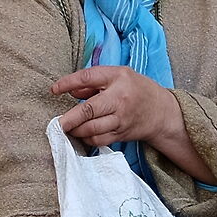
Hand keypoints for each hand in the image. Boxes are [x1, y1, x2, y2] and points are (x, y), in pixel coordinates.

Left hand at [52, 64, 183, 151]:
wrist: (161, 112)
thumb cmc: (137, 90)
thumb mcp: (118, 75)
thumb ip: (93, 82)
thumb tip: (69, 90)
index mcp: (118, 78)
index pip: (88, 78)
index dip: (68, 83)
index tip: (54, 89)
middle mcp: (119, 99)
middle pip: (88, 110)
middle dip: (69, 118)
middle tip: (57, 123)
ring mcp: (120, 119)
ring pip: (91, 129)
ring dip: (76, 130)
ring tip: (67, 128)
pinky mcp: (120, 134)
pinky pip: (98, 140)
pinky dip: (86, 139)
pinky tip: (81, 134)